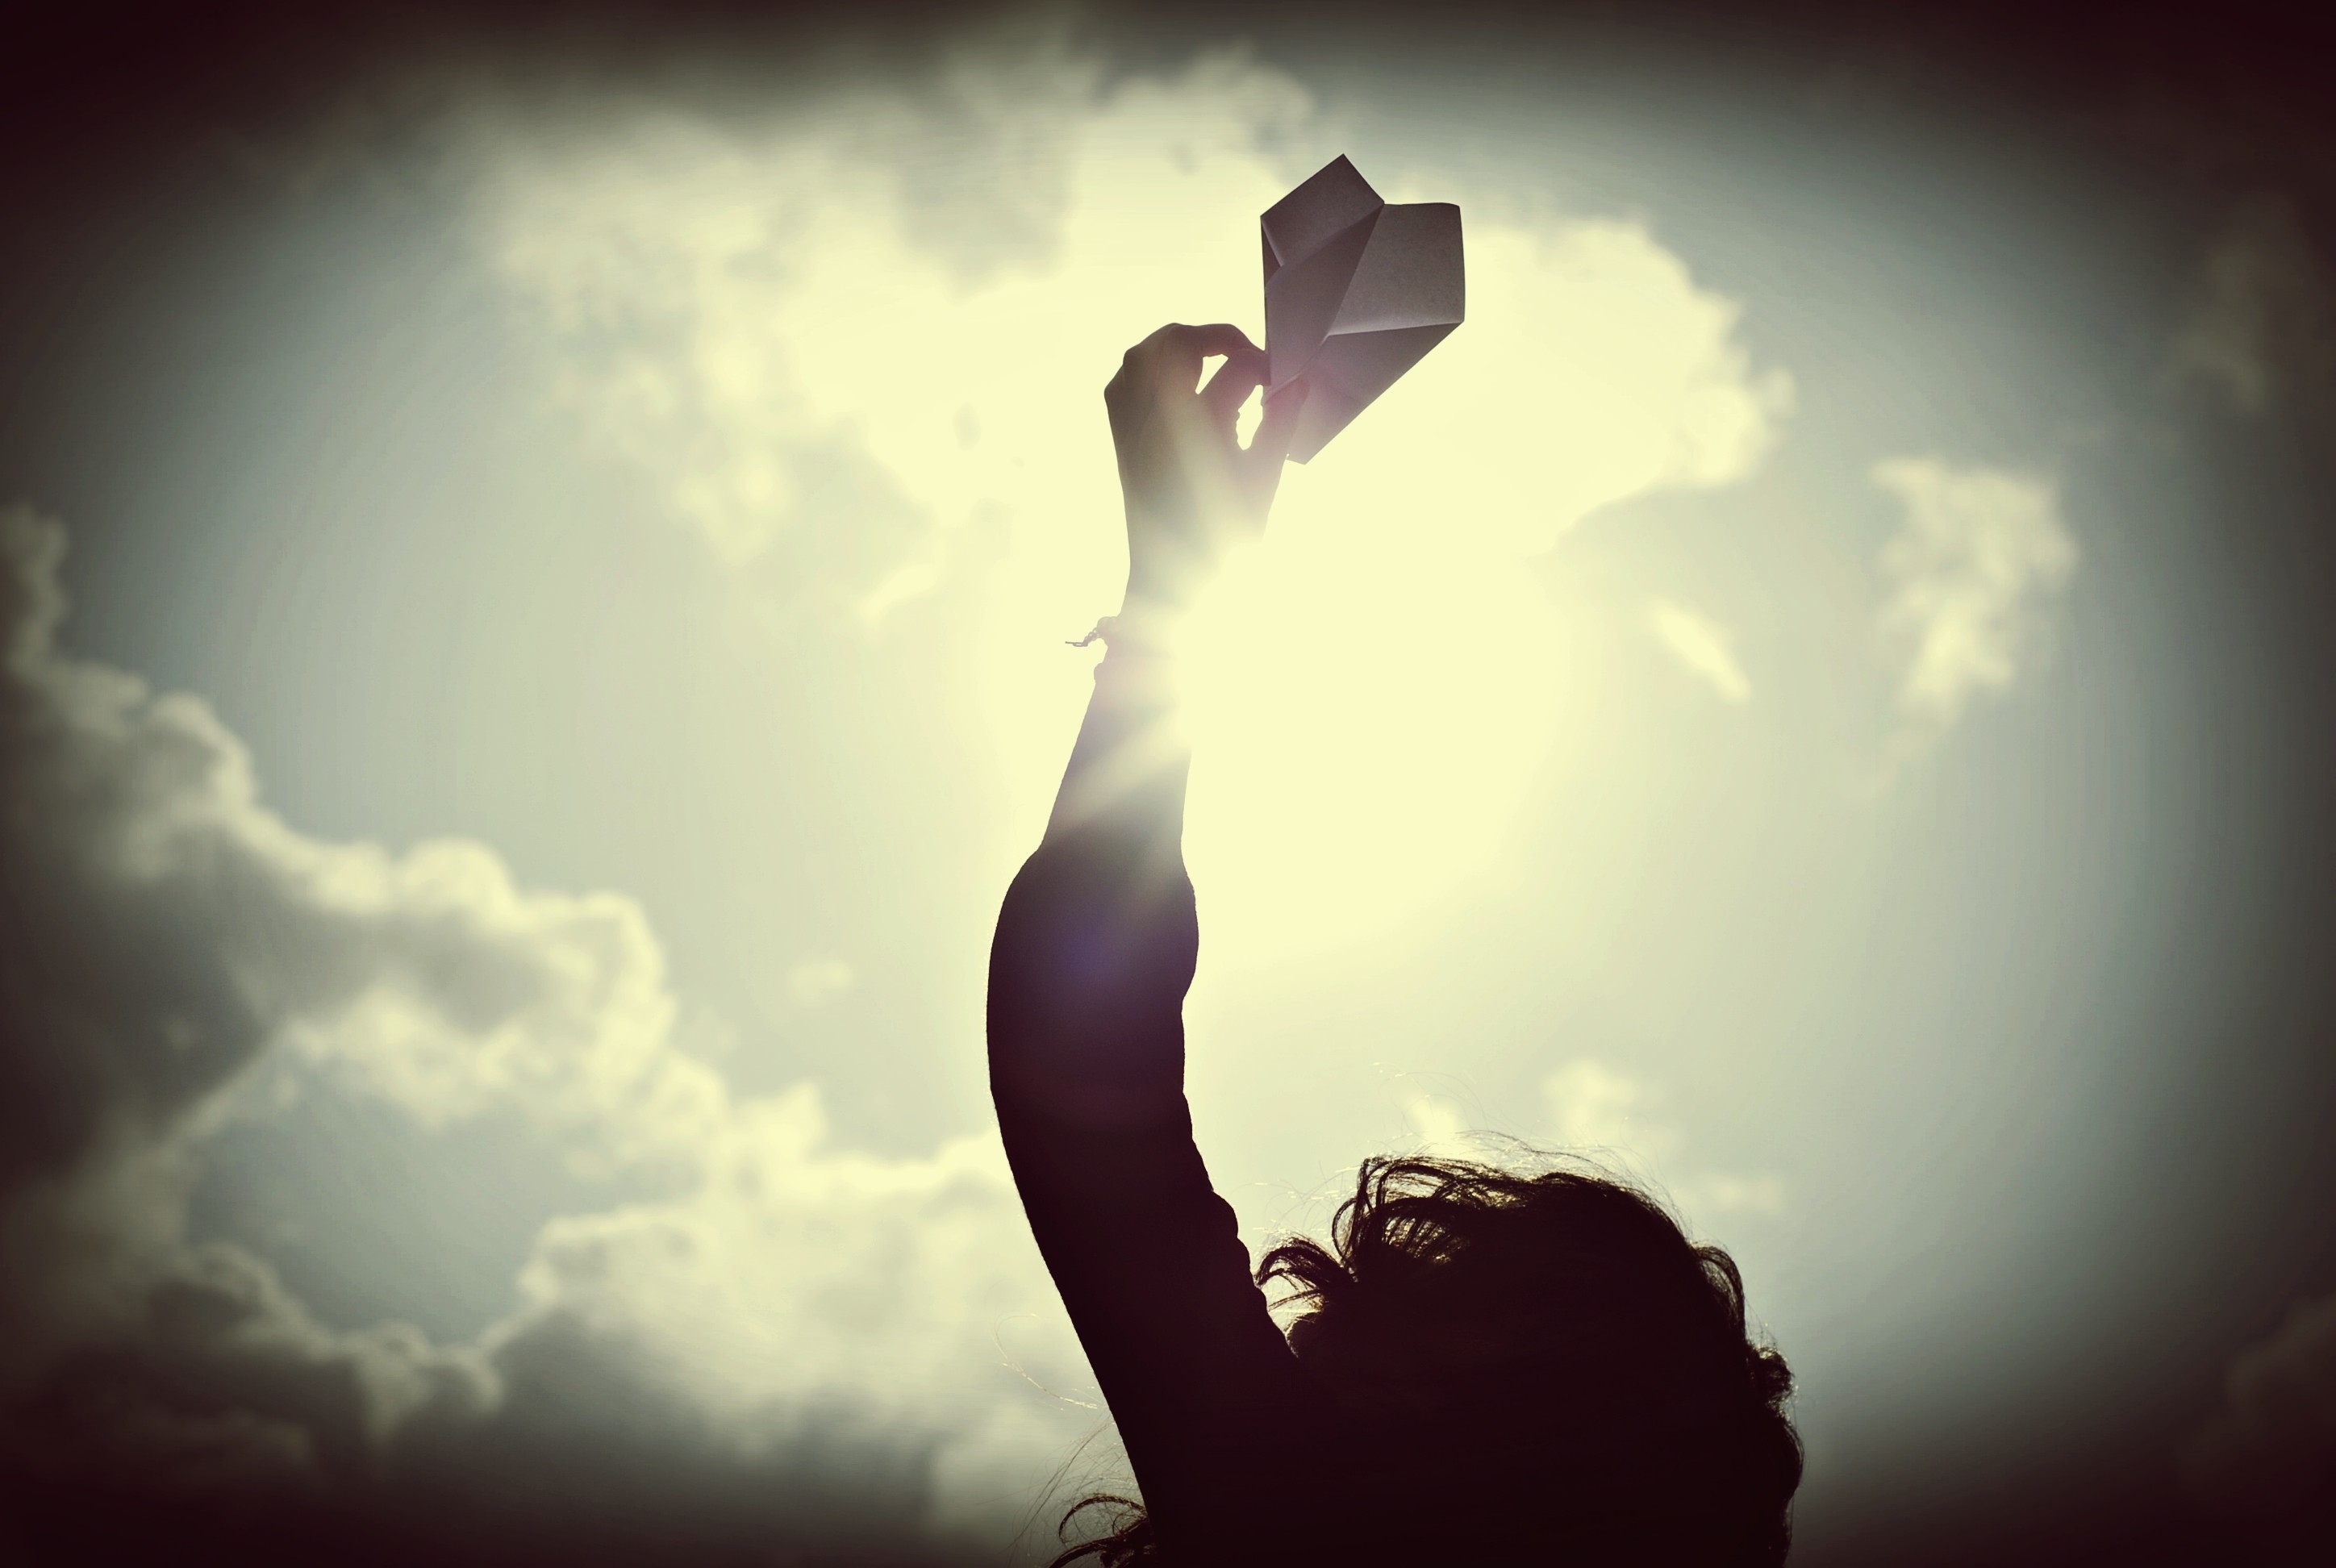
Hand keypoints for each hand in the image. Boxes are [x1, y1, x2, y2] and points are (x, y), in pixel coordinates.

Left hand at [1105, 322, 1306, 613]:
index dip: (1258, 360)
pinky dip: (1149, 371)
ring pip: (1142, 356)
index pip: (1230, 366)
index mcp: (1191, 424)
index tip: (1279, 375)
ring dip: (1179, 348)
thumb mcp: (1262, 480)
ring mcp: (1131, 427)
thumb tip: (1299, 382)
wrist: (1171, 583)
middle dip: (1216, 339)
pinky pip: (1123, 384)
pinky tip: (1180, 387)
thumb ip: (1280, 424)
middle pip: (1174, 343)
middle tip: (1249, 360)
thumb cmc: (1222, 540)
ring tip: (1215, 365)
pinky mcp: (1121, 440)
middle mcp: (1152, 418)